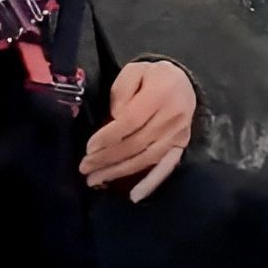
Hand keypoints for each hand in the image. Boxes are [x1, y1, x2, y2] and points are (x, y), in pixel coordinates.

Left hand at [79, 60, 196, 202]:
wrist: (183, 81)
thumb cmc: (152, 76)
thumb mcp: (134, 71)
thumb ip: (122, 92)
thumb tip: (115, 119)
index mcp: (160, 95)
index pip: (131, 121)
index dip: (109, 136)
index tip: (89, 147)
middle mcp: (172, 118)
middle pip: (136, 143)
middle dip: (107, 158)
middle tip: (84, 168)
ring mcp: (178, 135)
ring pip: (147, 158)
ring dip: (119, 172)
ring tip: (95, 180)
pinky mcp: (180, 146)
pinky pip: (166, 167)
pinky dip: (151, 183)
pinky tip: (134, 196)